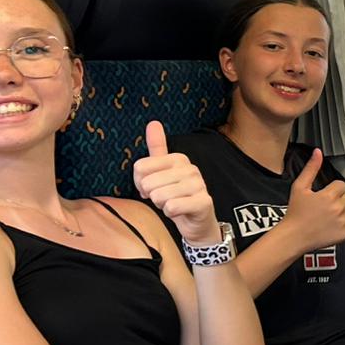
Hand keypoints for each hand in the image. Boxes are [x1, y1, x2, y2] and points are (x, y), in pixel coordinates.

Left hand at [133, 121, 219, 243]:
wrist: (198, 222)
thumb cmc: (177, 196)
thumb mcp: (163, 171)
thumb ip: (157, 148)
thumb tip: (153, 122)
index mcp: (178, 159)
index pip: (140, 167)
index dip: (140, 183)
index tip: (152, 188)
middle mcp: (190, 168)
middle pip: (148, 183)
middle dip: (151, 196)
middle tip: (163, 198)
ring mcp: (199, 185)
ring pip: (159, 196)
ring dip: (161, 205)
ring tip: (172, 204)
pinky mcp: (204, 202)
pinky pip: (172, 206)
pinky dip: (171, 213)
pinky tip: (179, 212)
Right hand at [282, 148, 344, 251]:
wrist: (293, 237)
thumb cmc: (295, 213)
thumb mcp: (299, 187)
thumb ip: (311, 169)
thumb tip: (317, 152)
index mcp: (329, 196)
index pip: (341, 185)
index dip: (332, 190)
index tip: (323, 196)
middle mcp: (338, 209)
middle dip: (339, 199)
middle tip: (326, 205)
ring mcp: (343, 222)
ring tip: (330, 214)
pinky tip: (333, 224)